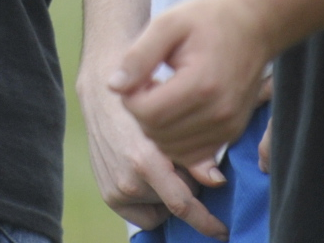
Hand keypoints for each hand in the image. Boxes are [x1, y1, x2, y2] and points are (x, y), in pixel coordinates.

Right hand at [76, 68, 227, 238]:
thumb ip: (194, 157)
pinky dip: (149, 198)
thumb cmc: (142, 102)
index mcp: (144, 162)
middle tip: (177, 159)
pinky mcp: (107, 194)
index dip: (206, 221)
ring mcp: (114, 190)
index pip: (182, 204)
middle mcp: (127, 181)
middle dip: (186, 187)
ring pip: (159, 206)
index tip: (221, 231)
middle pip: (175, 202)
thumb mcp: (172, 123)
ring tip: (157, 161)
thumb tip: (217, 182)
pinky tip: (146, 175)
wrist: (102, 95)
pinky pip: (140, 211)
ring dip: (166, 191)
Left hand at [111, 0, 273, 167]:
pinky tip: (176, 110)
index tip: (137, 76)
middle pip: (156, 133)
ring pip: (170, 149)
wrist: (254, 28)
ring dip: (156, 127)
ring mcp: (227, 128)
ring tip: (163, 94)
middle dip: (141, 111)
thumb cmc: (208, 21)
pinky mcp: (231, 134)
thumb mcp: (168, 24)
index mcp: (201, 84)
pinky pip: (190, 154)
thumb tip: (113, 86)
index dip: (130, 98)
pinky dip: (174, 139)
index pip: (147, 113)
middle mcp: (218, 113)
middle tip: (149, 82)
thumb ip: (138, 56)